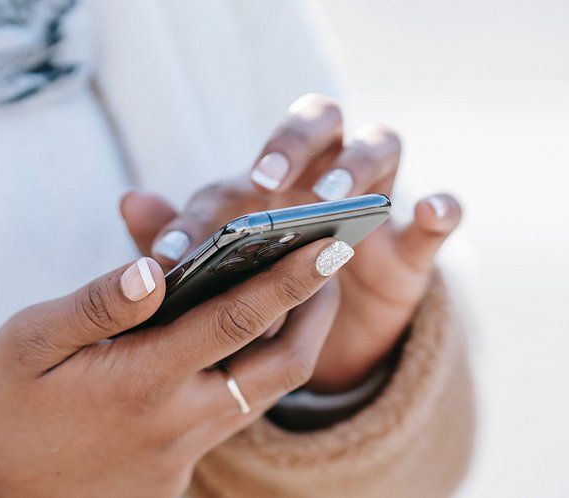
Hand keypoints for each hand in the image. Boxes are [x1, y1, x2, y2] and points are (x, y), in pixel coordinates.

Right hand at [0, 239, 344, 496]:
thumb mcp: (29, 340)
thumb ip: (98, 303)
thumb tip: (156, 268)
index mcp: (141, 381)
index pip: (239, 319)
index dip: (293, 277)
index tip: (332, 241)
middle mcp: (174, 424)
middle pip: (281, 369)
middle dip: (316, 313)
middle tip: (330, 264)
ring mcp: (177, 457)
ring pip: (258, 398)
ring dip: (285, 347)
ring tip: (292, 299)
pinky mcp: (170, 478)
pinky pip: (223, 424)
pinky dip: (239, 380)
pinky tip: (225, 350)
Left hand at [121, 94, 461, 392]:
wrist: (324, 344)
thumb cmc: (261, 290)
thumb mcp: (218, 274)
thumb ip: (178, 237)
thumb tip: (129, 201)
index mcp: (273, 177)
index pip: (243, 166)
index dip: (214, 200)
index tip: (181, 248)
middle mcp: (324, 172)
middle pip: (320, 121)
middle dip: (292, 144)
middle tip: (262, 181)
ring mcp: (376, 201)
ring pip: (381, 146)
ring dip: (356, 168)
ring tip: (330, 203)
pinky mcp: (413, 246)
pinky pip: (439, 214)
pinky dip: (440, 208)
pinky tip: (429, 213)